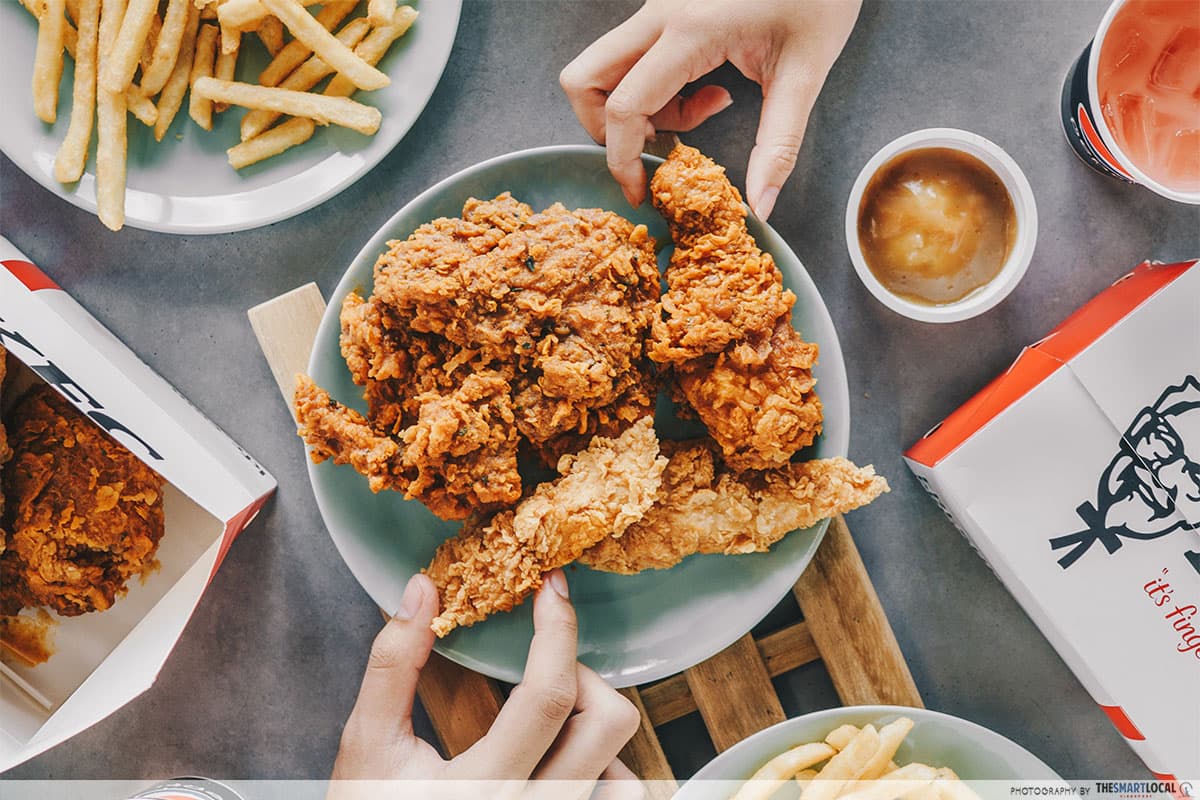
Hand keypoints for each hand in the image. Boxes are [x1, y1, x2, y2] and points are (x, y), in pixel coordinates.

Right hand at [329, 570, 642, 798]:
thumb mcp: (368, 743)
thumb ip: (394, 664)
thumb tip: (423, 590)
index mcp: (483, 787)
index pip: (548, 696)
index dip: (558, 631)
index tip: (551, 591)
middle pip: (608, 724)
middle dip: (583, 673)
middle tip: (543, 662)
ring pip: (626, 775)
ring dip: (599, 731)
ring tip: (555, 716)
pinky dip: (605, 772)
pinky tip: (563, 756)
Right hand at [560, 0, 861, 218]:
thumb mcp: (807, 73)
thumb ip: (779, 145)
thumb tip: (761, 207)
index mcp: (689, 31)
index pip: (624, 106)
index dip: (621, 160)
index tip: (640, 191)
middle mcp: (659, 14)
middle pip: (584, 79)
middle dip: (605, 128)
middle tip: (656, 147)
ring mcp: (657, 7)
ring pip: (602, 68)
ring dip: (632, 107)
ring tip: (692, 114)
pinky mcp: (666, 8)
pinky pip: (632, 57)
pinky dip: (651, 88)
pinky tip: (703, 90)